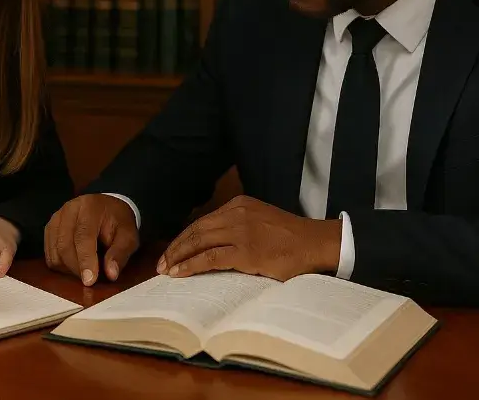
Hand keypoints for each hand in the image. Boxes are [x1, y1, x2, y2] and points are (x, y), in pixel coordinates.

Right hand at [44, 194, 139, 285]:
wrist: (107, 208)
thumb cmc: (118, 222)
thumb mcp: (128, 236)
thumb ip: (120, 253)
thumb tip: (111, 274)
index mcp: (90, 207)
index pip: (83, 237)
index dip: (85, 261)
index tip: (90, 281)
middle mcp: (69, 210)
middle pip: (65, 246)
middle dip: (77, 269)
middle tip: (91, 280)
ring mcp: (56, 219)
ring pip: (55, 253)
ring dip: (68, 269)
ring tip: (85, 269)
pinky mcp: (50, 229)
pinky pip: (49, 255)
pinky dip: (61, 266)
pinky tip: (75, 265)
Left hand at [157, 195, 341, 280]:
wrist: (316, 243)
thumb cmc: (291, 239)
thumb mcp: (260, 221)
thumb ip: (238, 227)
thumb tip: (213, 245)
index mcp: (239, 205)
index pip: (202, 221)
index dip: (183, 237)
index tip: (171, 251)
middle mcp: (236, 213)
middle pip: (195, 230)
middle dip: (175, 247)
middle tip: (161, 263)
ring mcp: (240, 231)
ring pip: (198, 242)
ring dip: (178, 256)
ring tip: (165, 270)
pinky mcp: (245, 250)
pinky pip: (210, 258)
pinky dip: (191, 265)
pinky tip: (180, 273)